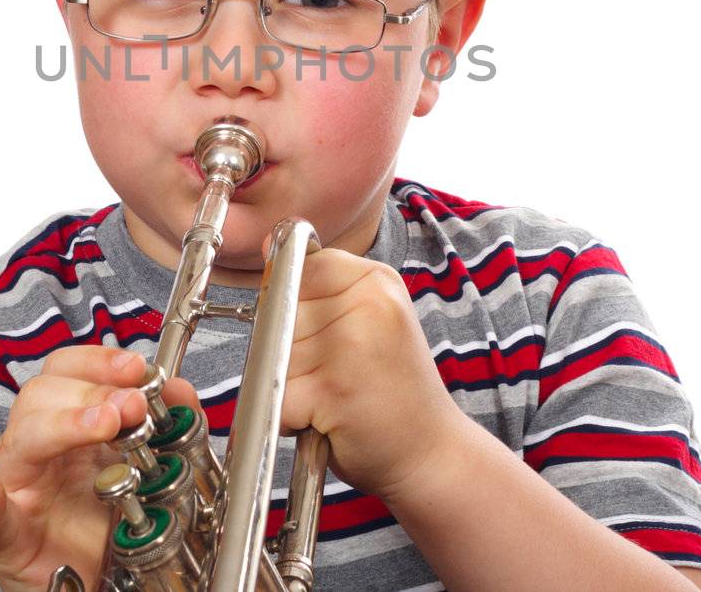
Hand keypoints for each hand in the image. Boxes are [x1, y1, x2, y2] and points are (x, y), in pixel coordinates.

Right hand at [0, 348, 199, 591]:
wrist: (88, 578)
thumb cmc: (102, 519)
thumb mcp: (140, 466)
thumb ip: (164, 426)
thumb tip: (181, 390)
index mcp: (66, 423)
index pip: (67, 371)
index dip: (98, 361)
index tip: (136, 366)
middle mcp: (37, 447)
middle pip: (42, 396)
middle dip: (91, 393)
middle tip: (133, 405)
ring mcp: (19, 489)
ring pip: (20, 442)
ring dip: (63, 426)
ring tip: (101, 426)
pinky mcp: (8, 538)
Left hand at [280, 249, 465, 501]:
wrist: (432, 452)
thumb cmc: (391, 389)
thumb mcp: (371, 318)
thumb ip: (321, 287)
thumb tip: (268, 247)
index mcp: (376, 279)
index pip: (298, 267)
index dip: (293, 305)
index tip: (319, 333)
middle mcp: (368, 304)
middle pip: (280, 312)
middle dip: (289, 349)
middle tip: (335, 373)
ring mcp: (351, 345)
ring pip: (273, 354)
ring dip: (290, 385)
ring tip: (332, 397)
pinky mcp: (333, 389)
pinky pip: (276, 394)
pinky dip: (290, 416)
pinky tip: (326, 419)